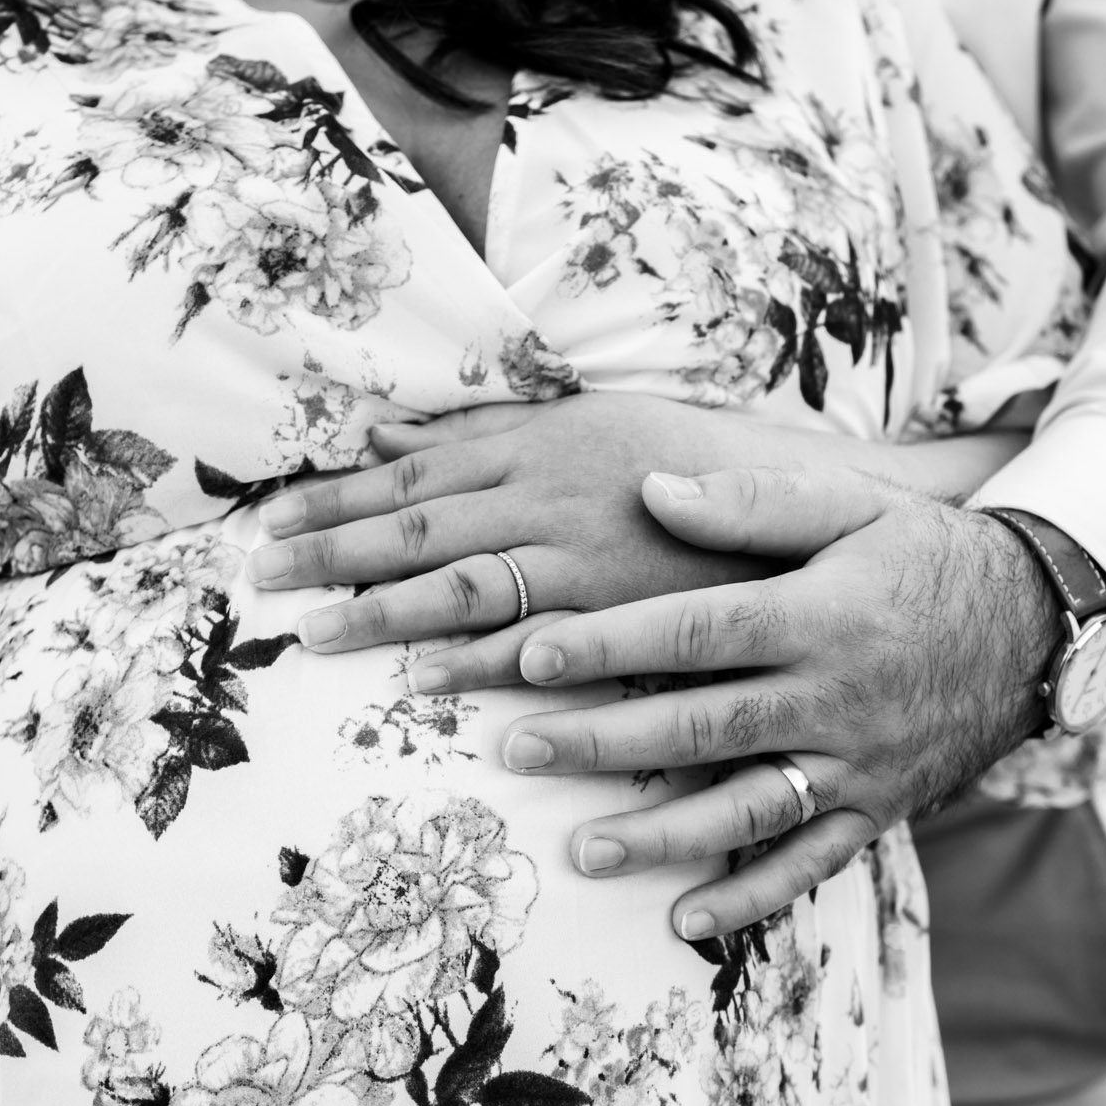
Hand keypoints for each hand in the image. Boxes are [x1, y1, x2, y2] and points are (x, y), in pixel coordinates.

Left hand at [245, 393, 811, 655]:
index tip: (270, 525)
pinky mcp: (638, 625)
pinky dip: (486, 668)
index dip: (337, 501)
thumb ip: (485, 431)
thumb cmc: (708, 465)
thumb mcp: (593, 419)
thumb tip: (383, 432)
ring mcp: (600, 566)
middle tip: (263, 583)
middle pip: (428, 531)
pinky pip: (551, 650)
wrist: (842, 513)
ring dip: (390, 617)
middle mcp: (563, 503)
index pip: (417, 476)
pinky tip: (428, 685)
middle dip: (337, 557)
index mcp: (545, 449)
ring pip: (477, 590)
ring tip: (319, 639)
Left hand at [432, 465, 1058, 938]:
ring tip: (578, 851)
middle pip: (702, 727)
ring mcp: (857, 765)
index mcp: (818, 615)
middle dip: (602, 743)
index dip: (610, 645)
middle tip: (515, 752)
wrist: (1041, 623)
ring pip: (746, 809)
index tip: (531, 655)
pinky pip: (810, 865)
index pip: (696, 633)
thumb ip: (753, 501)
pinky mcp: (877, 811)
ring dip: (660, 837)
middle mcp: (836, 698)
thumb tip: (651, 489)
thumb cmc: (924, 552)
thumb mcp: (853, 504)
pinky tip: (683, 921)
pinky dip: (750, 900)